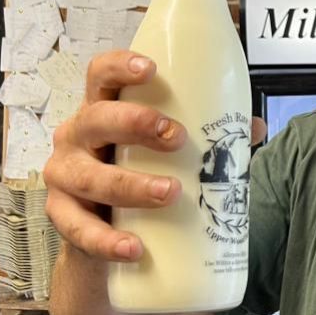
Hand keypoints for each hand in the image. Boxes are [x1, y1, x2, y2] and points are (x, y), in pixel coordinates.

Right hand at [43, 50, 265, 262]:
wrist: (104, 236)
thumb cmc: (140, 177)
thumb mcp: (171, 154)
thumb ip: (209, 139)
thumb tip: (252, 127)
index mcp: (104, 111)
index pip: (100, 75)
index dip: (119, 66)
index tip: (151, 70)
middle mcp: (78, 137)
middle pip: (96, 119)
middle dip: (135, 123)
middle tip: (176, 137)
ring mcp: (64, 177)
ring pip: (89, 176)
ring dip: (131, 184)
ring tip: (169, 193)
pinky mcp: (63, 218)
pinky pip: (79, 230)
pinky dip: (107, 240)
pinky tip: (133, 247)